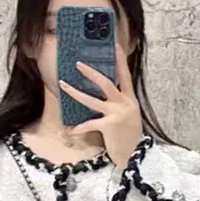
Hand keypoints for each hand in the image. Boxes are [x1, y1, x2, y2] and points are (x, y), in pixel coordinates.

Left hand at [58, 42, 143, 168]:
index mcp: (130, 99)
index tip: (114, 45)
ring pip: (92, 100)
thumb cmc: (130, 136)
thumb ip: (120, 104)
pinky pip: (89, 124)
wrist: (136, 155)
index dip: (120, 60)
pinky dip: (79, 128)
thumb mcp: (129, 116)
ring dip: (75, 93)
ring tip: (63, 85)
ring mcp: (117, 114)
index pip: (125, 75)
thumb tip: (105, 95)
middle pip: (106, 83)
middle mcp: (124, 104)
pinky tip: (71, 129)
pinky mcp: (109, 126)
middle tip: (78, 64)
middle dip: (91, 73)